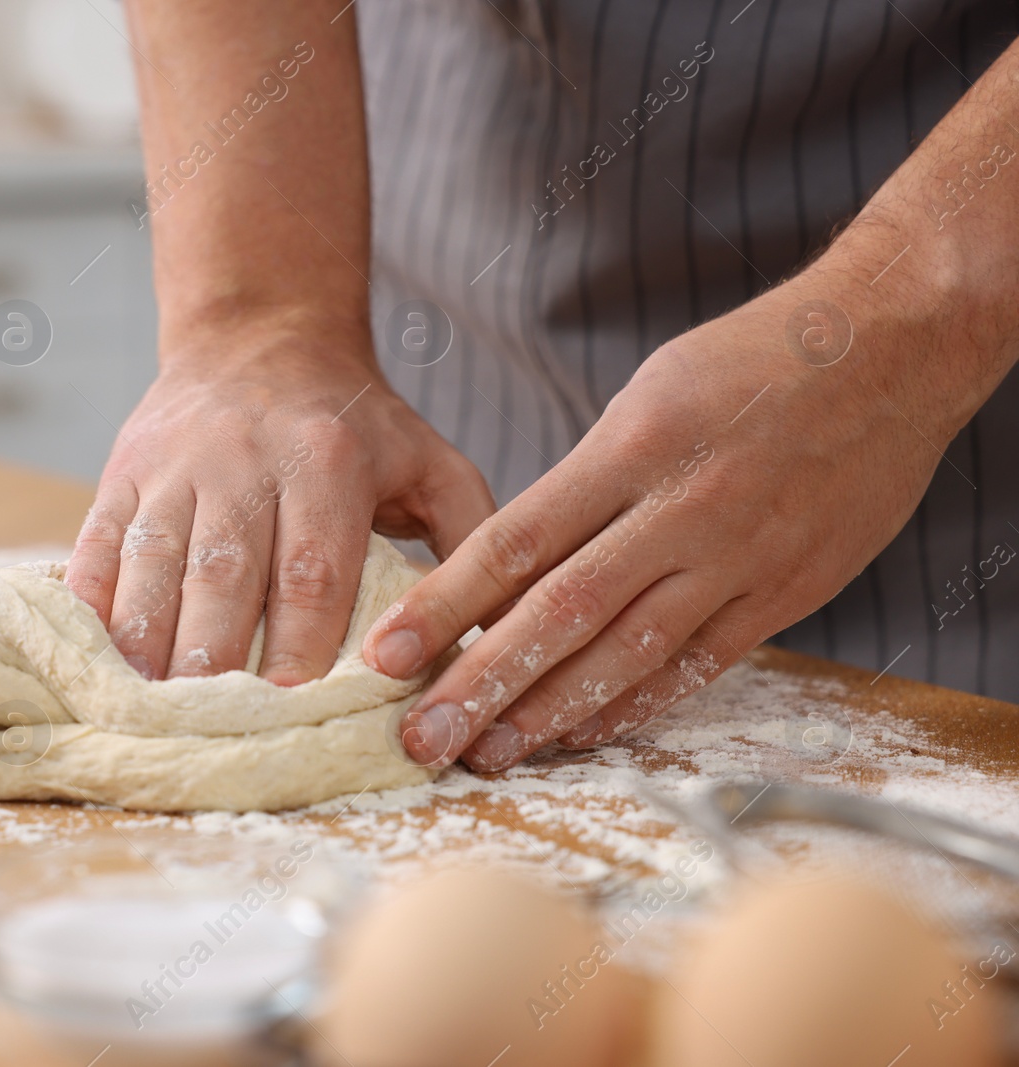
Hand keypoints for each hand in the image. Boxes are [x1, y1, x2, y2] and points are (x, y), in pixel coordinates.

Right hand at [66, 317, 493, 684]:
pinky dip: (89, 605)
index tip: (291, 706)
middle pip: (223, 571)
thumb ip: (473, 541)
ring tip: (143, 708)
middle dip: (215, 655)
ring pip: (152, 561)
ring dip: (145, 640)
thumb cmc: (357, 424)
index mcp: (328, 461)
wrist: (259, 336)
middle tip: (211, 727)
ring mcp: (174, 465)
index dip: (300, 640)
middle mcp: (244, 459)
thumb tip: (501, 635)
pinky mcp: (123, 472)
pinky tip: (89, 658)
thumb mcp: (431, 462)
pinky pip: (97, 543)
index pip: (312, 565)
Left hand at [363, 274, 953, 770]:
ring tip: (486, 752)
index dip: (443, 603)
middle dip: (480, 682)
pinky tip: (580, 733)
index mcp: (632, 447)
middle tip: (419, 736)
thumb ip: (581, 482)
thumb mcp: (646, 394)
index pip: (515, 540)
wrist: (890, 352)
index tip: (385, 652)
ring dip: (548, 713)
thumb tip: (508, 567)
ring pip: (627, 652)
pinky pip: (699, 664)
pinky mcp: (784, 593)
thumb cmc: (751, 362)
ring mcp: (738, 558)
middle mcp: (681, 510)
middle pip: (561, 612)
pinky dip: (635, 704)